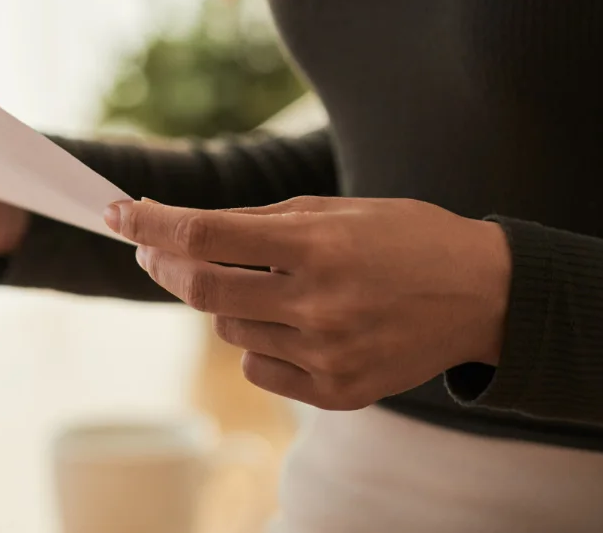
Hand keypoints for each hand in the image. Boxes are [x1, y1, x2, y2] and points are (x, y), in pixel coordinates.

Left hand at [106, 195, 511, 410]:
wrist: (483, 295)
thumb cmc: (404, 238)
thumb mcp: (334, 210)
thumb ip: (257, 223)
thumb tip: (179, 227)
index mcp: (315, 246)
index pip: (204, 237)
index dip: (151, 225)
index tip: (118, 214)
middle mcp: (317, 304)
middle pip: (202, 290)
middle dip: (167, 265)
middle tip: (155, 249)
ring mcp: (327, 354)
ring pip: (229, 329)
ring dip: (230, 302)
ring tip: (274, 284)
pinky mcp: (337, 392)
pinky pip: (259, 368)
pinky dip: (260, 342)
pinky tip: (296, 322)